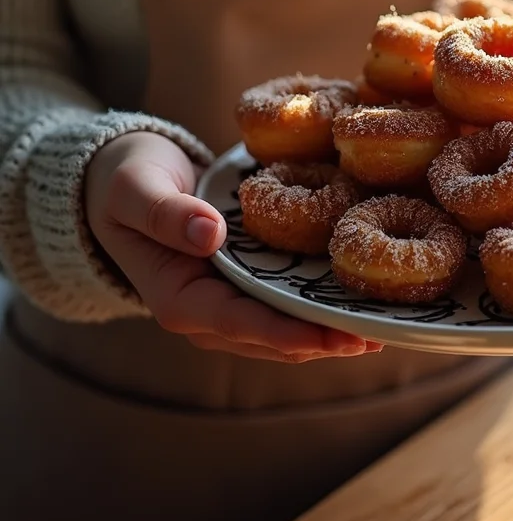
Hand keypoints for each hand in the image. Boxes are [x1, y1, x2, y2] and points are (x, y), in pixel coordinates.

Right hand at [86, 132, 379, 362]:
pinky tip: (359, 298)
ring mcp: (226, 303)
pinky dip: (320, 304)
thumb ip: (168, 213)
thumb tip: (211, 233)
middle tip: (380, 332)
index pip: (242, 323)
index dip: (291, 333)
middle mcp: (206, 312)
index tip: (336, 334)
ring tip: (383, 324)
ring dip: (331, 329)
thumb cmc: (126, 185)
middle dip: (325, 338)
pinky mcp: (244, 284)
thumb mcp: (137, 191)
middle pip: (274, 335)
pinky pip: (286, 302)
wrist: (121, 183)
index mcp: (179, 299)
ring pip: (285, 327)